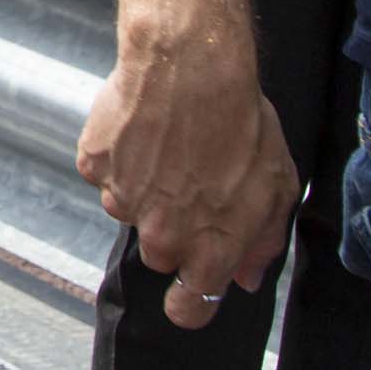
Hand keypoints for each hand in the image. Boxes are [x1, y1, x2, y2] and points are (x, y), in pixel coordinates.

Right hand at [78, 26, 295, 326]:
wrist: (188, 63)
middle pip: (160, 255)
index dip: (191, 304)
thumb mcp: (277, 185)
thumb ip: (263, 240)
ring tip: (168, 147)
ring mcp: (122, 197)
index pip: (191, 308)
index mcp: (211, 244)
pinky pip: (103, 172)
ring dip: (144, 190)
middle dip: (172, 231)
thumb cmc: (239, 120)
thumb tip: (245, 274)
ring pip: (128, 210)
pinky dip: (119, 158)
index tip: (190, 294)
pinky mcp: (93, 163)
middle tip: (189, 188)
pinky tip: (143, 130)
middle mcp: (162, 231)